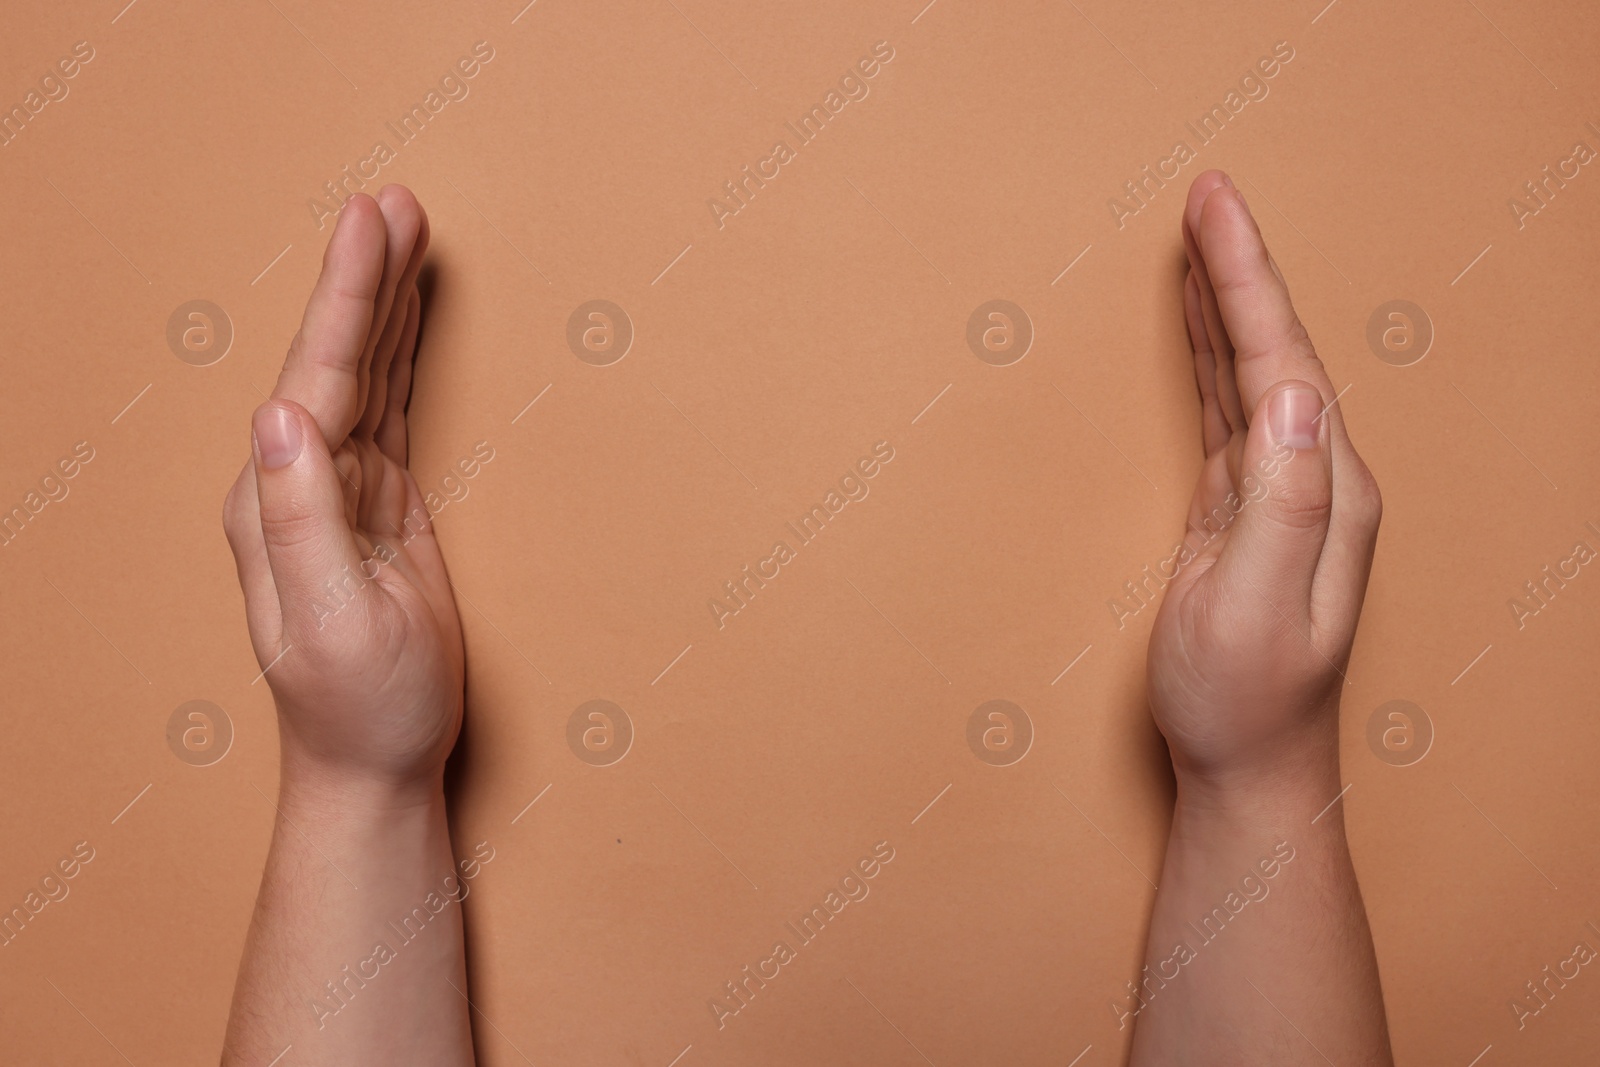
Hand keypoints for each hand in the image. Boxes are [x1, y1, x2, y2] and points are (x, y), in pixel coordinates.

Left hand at [222, 187, 462, 797]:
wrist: (374, 765)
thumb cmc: (360, 706)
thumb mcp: (332, 619)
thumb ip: (300, 518)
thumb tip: (278, 415)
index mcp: (276, 502)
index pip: (316, 377)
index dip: (346, 297)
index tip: (371, 222)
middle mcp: (296, 484)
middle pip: (335, 358)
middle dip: (364, 278)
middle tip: (396, 202)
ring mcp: (336, 492)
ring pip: (363, 375)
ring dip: (382, 303)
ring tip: (405, 233)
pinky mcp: (376, 506)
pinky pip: (389, 410)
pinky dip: (399, 356)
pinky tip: (407, 321)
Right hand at [1146, 170, 1382, 799]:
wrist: (1246, 769)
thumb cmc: (1243, 701)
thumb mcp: (1254, 605)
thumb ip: (1281, 500)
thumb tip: (1289, 393)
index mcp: (1326, 491)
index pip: (1284, 360)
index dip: (1245, 280)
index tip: (1214, 208)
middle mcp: (1314, 480)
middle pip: (1274, 348)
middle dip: (1238, 266)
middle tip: (1208, 192)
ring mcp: (1281, 494)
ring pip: (1251, 371)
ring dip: (1224, 301)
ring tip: (1200, 236)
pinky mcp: (1243, 510)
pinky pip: (1228, 409)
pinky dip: (1210, 356)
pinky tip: (1198, 328)